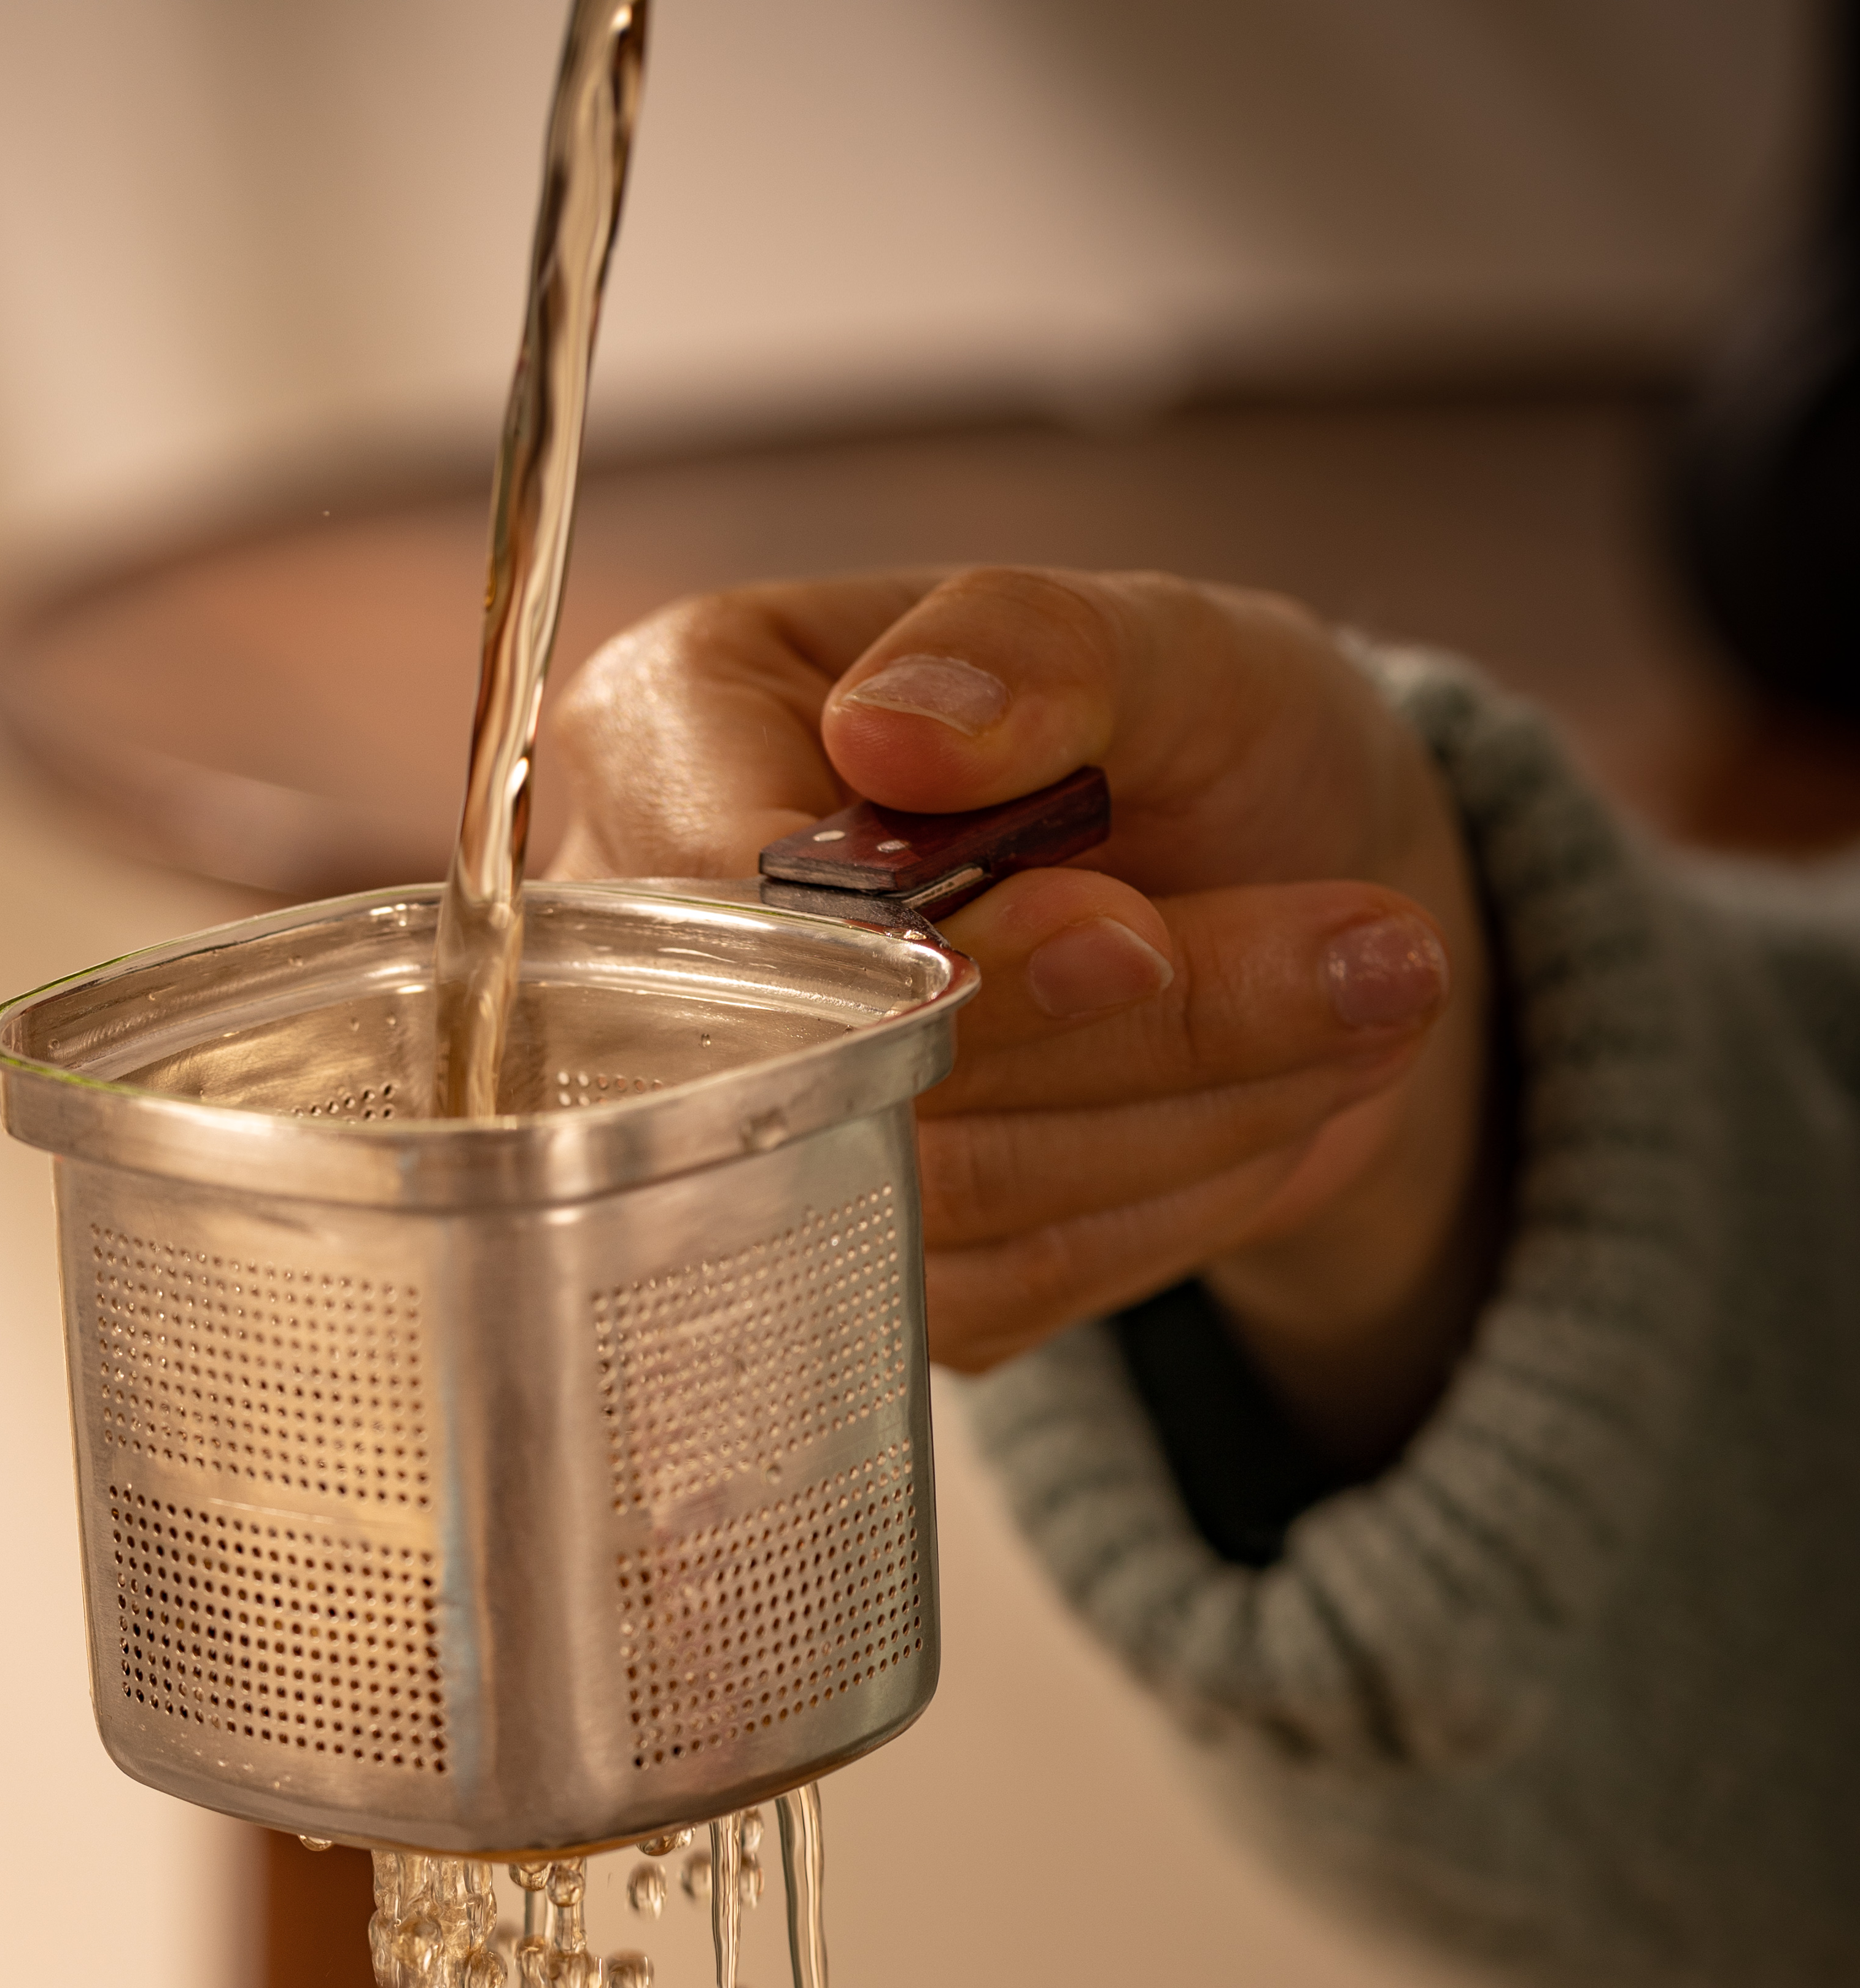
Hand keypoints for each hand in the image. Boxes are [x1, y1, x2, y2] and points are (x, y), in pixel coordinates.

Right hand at [545, 569, 1498, 1475]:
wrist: (1294, 881)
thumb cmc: (1200, 730)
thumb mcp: (1172, 641)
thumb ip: (1041, 652)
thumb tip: (900, 724)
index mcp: (668, 739)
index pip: (720, 902)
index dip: (913, 951)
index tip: (1128, 932)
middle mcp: (668, 959)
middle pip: (837, 1074)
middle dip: (1120, 1036)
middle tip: (1364, 958)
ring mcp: (750, 1130)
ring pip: (933, 1203)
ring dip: (1189, 1116)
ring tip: (1377, 994)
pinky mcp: (856, 1257)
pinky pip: (998, 1288)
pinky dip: (1173, 1198)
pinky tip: (1282, 1096)